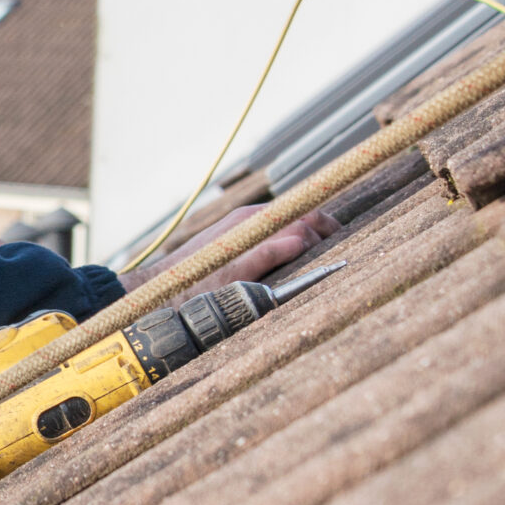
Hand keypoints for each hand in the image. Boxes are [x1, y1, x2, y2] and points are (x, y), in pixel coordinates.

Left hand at [127, 205, 340, 292]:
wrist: (160, 289)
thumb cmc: (192, 282)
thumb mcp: (233, 272)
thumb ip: (266, 254)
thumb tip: (302, 239)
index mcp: (251, 222)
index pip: (301, 216)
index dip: (325, 229)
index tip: (343, 245)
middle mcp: (249, 221)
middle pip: (297, 217)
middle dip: (322, 230)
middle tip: (343, 247)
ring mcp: (243, 230)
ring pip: (287, 225)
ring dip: (309, 235)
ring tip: (328, 251)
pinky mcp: (238, 242)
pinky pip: (274, 236)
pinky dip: (291, 243)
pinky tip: (298, 257)